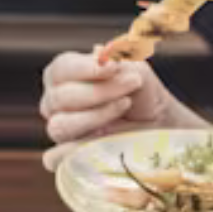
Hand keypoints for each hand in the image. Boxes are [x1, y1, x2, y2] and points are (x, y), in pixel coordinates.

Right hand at [37, 47, 182, 169]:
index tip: (113, 68)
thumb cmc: (140, 91)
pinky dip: (72, 152)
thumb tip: (99, 53)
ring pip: (60, 126)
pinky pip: (55, 158)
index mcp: (63, 75)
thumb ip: (118, 60)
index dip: (84, 68)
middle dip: (99, 92)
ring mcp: (59, 129)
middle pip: (60, 98)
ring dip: (95, 117)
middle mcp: (54, 102)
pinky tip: (99, 141)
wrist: (158, 122)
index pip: (61, 69)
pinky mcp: (66, 156)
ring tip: (124, 106)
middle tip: (132, 84)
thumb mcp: (135, 70)